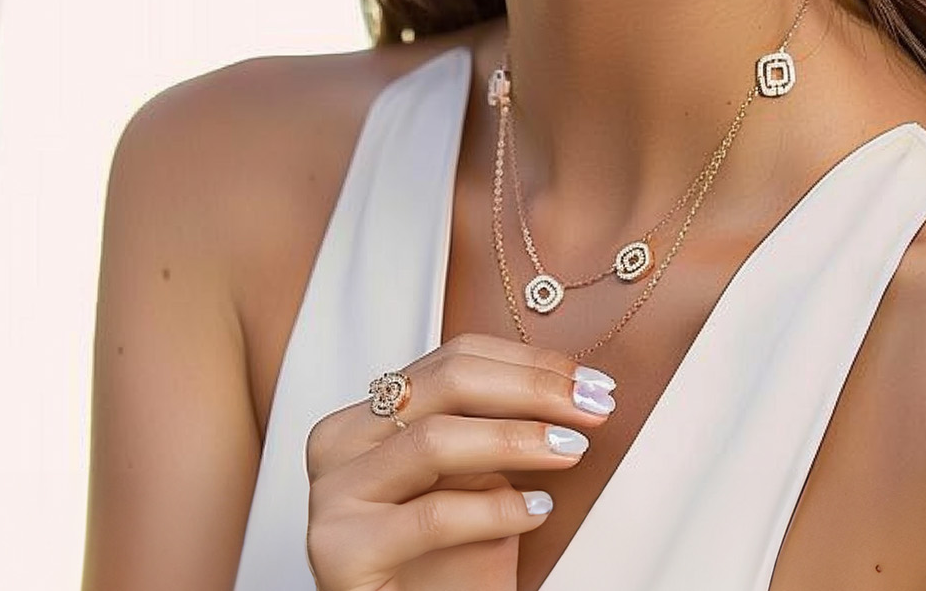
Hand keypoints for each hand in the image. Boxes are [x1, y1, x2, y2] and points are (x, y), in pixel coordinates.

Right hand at [303, 333, 617, 590]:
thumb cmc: (443, 565)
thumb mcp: (474, 484)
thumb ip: (494, 432)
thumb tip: (571, 386)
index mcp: (369, 415)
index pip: (451, 360)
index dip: (526, 363)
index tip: (588, 381)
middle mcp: (341, 443)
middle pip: (446, 384)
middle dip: (531, 389)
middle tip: (591, 407)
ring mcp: (333, 494)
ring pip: (433, 440)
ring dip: (516, 440)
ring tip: (570, 450)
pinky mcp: (341, 548)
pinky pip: (433, 515)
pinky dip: (496, 510)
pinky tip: (537, 510)